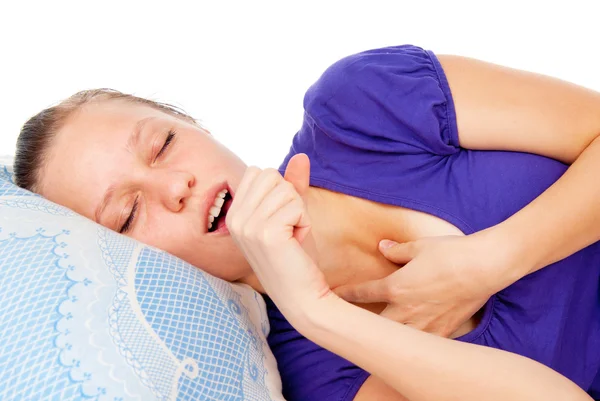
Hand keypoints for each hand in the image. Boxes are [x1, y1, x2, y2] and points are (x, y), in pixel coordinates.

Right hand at [226, 154, 332, 323]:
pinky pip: (296, 204)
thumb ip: (293, 184)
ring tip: (293, 236)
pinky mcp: (266, 232)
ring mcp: (247, 226)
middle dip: (290, 197)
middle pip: (271, 175)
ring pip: (285, 189)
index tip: (281, 220)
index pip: (258, 171)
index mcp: (233, 214)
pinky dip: (304, 220)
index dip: (280, 190)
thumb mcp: (292, 214)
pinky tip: (297, 241)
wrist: (303, 296)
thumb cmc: (296, 257)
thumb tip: (302, 155)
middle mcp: (234, 218)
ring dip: (299, 210)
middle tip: (290, 228)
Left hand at [334, 235, 500, 336]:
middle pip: (374, 325)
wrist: (485, 266)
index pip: (363, 293)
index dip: (346, 294)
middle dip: (361, 324)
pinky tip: (411, 345)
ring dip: (386, 338)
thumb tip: (383, 247)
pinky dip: (414, 344)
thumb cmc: (451, 253)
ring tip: (377, 339)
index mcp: (396, 287)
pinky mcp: (444, 331)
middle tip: (350, 325)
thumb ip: (397, 250)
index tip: (335, 296)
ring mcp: (425, 324)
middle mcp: (406, 310)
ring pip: (396, 340)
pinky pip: (422, 344)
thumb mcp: (419, 247)